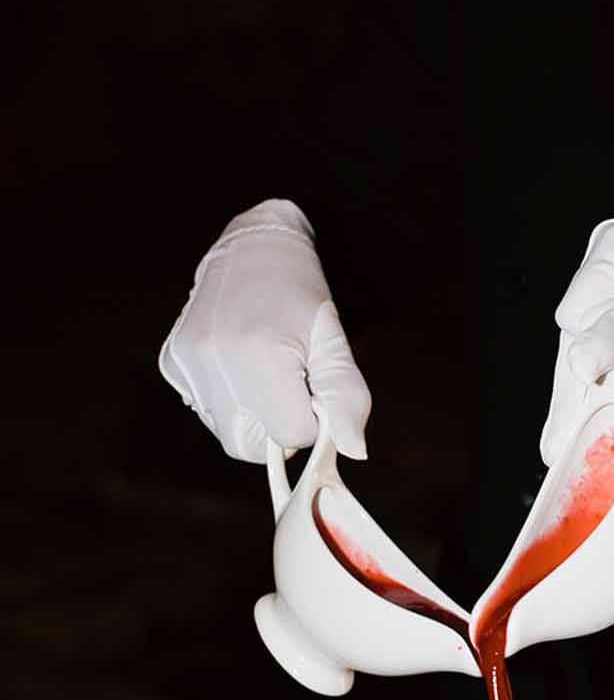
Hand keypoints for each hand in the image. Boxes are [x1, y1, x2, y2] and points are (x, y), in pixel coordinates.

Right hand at [159, 199, 370, 463]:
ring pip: (227, 433)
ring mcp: (187, 362)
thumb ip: (346, 397)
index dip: (309, 420)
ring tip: (262, 371)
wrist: (253, 249)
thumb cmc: (299, 296)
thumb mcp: (333, 342)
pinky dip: (227, 402)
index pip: (291, 435)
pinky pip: (205, 411)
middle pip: (251, 446)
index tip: (310, 389)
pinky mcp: (172, 363)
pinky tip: (237, 366)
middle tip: (289, 387)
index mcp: (260, 355)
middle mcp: (214, 360)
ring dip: (252, 417)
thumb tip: (354, 450)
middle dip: (277, 428)